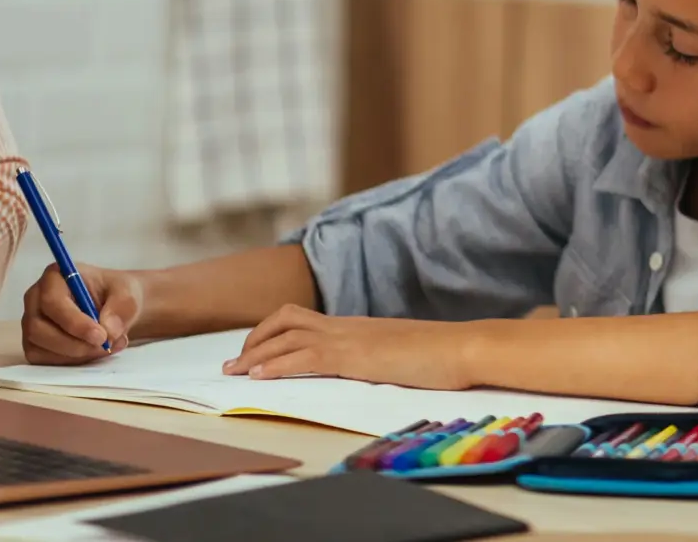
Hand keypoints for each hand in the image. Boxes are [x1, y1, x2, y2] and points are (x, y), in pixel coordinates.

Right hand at [22, 265, 146, 363]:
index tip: (100, 336)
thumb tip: (108, 331)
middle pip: (38, 329)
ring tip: (107, 347)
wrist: (114, 308)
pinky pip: (44, 361)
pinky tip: (94, 352)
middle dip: (73, 344)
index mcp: (54, 277)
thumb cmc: (115, 293)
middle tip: (104, 346)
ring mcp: (31, 323)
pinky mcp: (34, 345)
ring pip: (40, 348)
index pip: (52, 302)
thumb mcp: (128, 292)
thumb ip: (122, 307)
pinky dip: (71, 362)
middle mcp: (36, 299)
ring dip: (75, 355)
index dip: (74, 322)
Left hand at [226, 305, 477, 389]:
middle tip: (234, 363)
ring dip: (255, 354)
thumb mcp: (399, 354)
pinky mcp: (354, 355)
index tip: (255, 353)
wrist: (463, 348)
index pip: (305, 320)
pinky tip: (259, 378)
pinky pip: (304, 357)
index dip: (273, 333)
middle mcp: (348, 325)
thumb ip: (377, 357)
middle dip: (255, 339)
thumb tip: (367, 368)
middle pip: (287, 320)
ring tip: (235, 371)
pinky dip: (275, 366)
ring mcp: (350, 337)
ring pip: (287, 335)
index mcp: (357, 326)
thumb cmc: (440, 355)